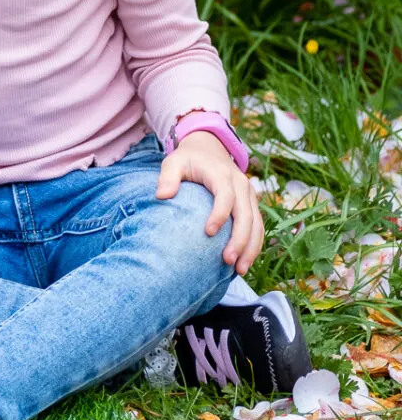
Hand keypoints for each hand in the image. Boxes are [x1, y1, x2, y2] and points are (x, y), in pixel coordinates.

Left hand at [156, 131, 264, 275]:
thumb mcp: (174, 161)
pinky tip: (244, 263)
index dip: (220, 213)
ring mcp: (249, 195)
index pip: (225, 195)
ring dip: (251, 247)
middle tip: (227, 260)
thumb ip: (168, 176)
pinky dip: (254, 245)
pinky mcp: (252, 205)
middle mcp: (240, 184)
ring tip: (239, 270)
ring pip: (256, 224)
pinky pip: (258, 227)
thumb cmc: (188, 160)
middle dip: (239, 239)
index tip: (208, 232)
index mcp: (221, 174)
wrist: (210, 149)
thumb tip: (162, 196)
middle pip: (245, 214)